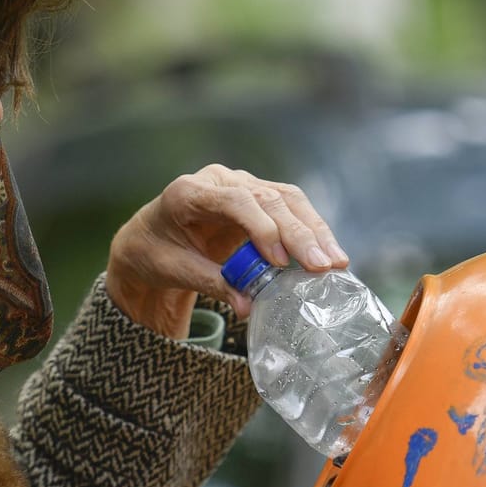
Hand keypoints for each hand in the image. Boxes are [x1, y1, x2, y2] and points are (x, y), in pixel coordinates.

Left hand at [106, 164, 347, 336]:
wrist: (149, 239)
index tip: (279, 262)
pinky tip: (328, 255)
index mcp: (188, 192)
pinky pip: (290, 209)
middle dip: (299, 233)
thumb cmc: (154, 253)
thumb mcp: (172, 270)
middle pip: (268, 199)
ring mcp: (241, 185)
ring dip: (314, 231)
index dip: (262, 228)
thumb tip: (249, 306)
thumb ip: (210, 283)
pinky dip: (311, 231)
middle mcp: (219, 180)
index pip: (234, 201)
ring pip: (287, 199)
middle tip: (323, 266)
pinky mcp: (258, 199)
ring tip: (336, 263)